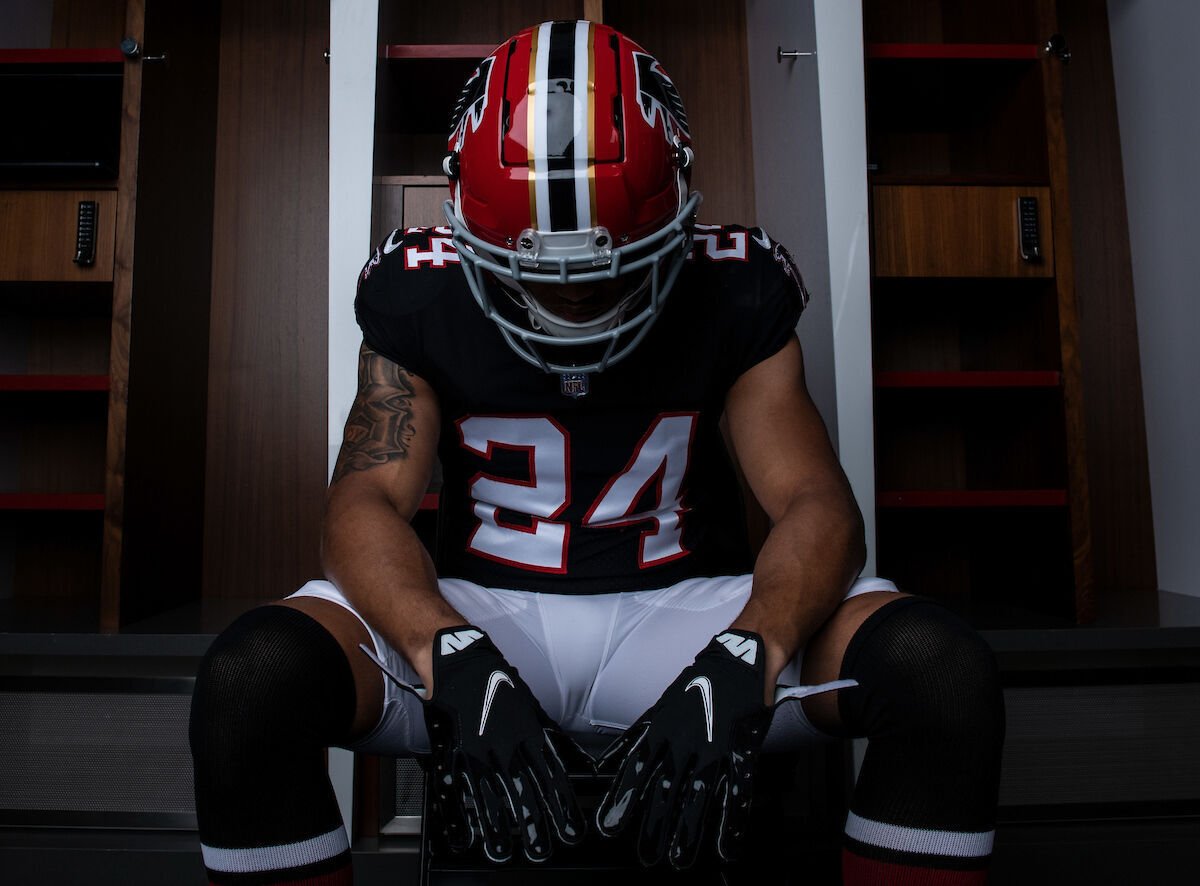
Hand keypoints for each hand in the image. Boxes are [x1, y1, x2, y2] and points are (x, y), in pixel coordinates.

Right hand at [361, 626, 589, 862]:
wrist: (460, 663)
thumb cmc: (498, 684)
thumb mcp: (532, 708)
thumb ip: (552, 736)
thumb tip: (577, 757)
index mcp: (529, 736)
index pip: (551, 777)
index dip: (560, 805)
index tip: (570, 829)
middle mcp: (508, 746)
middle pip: (525, 791)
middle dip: (535, 823)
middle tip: (543, 849)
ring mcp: (481, 750)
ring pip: (494, 795)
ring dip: (501, 825)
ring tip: (504, 851)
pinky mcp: (456, 751)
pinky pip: (462, 786)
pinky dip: (465, 810)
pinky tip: (468, 831)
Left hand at [594, 629, 773, 869]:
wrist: (739, 661)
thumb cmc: (698, 685)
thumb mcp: (659, 710)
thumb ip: (633, 740)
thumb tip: (604, 764)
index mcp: (662, 732)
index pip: (636, 770)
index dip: (622, 800)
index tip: (608, 827)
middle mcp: (684, 743)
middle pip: (665, 790)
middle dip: (654, 825)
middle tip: (646, 856)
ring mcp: (713, 749)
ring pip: (697, 796)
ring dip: (688, 830)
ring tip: (678, 859)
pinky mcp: (740, 752)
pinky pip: (736, 791)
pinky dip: (732, 821)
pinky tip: (727, 845)